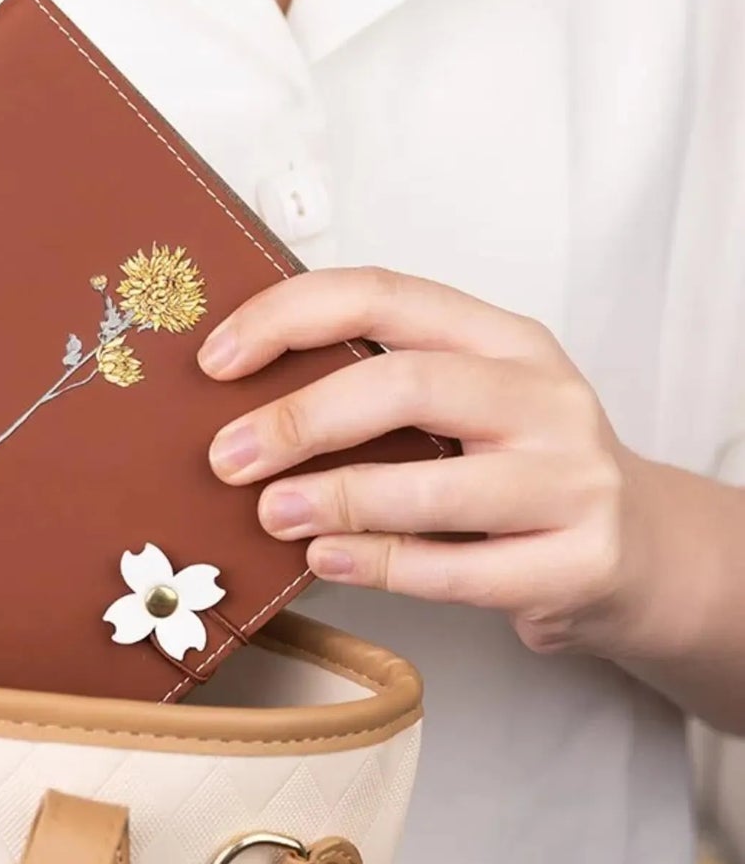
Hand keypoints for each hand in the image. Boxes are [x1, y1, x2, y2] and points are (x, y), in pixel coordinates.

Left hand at [198, 268, 657, 658]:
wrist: (646, 553)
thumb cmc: (521, 471)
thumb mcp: (469, 407)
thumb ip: (380, 394)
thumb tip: (242, 411)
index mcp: (504, 338)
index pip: (383, 294)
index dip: (288, 318)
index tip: (216, 361)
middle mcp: (545, 396)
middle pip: (407, 384)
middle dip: (301, 418)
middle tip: (228, 456)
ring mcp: (572, 480)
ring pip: (435, 485)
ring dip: (336, 498)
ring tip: (270, 513)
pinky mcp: (579, 562)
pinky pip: (460, 568)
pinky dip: (380, 565)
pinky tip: (325, 559)